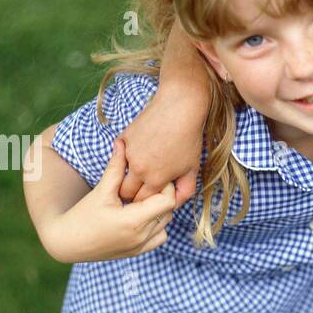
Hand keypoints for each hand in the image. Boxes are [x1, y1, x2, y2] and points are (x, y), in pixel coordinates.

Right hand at [44, 138, 176, 262]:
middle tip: (149, 185)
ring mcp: (140, 247)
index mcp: (134, 220)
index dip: (165, 187)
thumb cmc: (82, 215)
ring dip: (160, 210)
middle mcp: (141, 236)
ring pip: (166, 223)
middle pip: (169, 211)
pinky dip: (156, 226)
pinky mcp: (137, 252)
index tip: (154, 177)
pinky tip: (141, 216)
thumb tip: (122, 143)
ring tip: (142, 200)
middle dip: (162, 196)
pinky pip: (159, 237)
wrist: (67, 242)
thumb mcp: (101, 190)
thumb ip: (116, 168)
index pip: (168, 201)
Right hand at [117, 85, 203, 207]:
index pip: (141, 202)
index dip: (145, 202)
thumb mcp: (192, 169)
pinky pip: (120, 154)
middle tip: (143, 186)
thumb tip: (175, 205)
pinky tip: (142, 147)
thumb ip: (184, 191)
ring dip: (130, 174)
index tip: (149, 198)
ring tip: (146, 164)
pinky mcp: (123, 138)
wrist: (179, 107)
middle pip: (126, 192)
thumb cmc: (189, 139)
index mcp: (155, 179)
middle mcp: (139, 169)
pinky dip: (127, 154)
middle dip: (133, 193)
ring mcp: (128, 152)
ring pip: (121, 174)